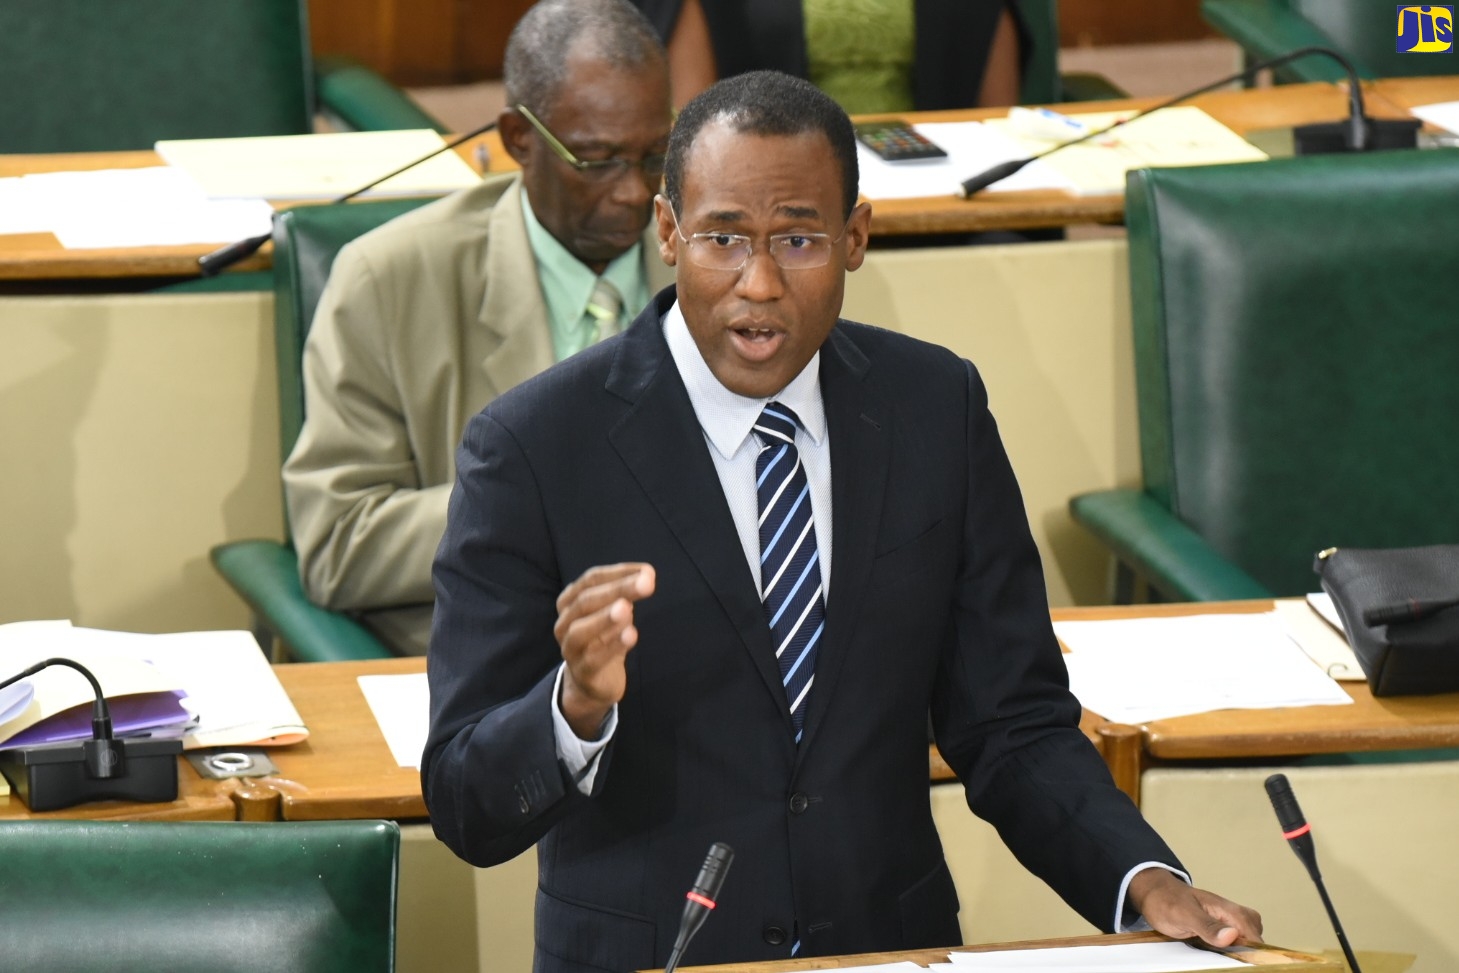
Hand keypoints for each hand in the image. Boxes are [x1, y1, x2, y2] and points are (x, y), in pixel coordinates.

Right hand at [554, 563, 655, 739]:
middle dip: (618, 590)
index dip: (619, 573)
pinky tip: (631, 635)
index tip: (647, 571)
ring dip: (604, 618)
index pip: (591, 579)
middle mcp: (564, 622)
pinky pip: (592, 659)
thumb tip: (647, 576)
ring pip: (580, 631)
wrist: (592, 681)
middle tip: (646, 584)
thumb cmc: (604, 637)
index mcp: (570, 601)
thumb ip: (626, 594)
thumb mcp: (614, 611)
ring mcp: (569, 648)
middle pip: (586, 601)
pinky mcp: (581, 672)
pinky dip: (611, 646)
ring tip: (627, 608)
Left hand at [1128, 867, 1262, 947]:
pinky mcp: (1220, 930)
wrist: (1154, 894)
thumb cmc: (1167, 900)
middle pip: (1255, 941)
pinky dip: (1231, 951)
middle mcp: (1233, 916)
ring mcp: (1227, 923)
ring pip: (1247, 942)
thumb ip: (1207, 925)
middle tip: (1226, 959)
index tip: (1246, 963)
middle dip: (1248, 954)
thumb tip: (1231, 936)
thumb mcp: (1184, 914)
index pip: (1254, 936)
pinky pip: (1235, 943)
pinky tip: (1220, 956)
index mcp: (1229, 910)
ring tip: (1222, 958)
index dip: (1254, 952)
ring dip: (1240, 953)